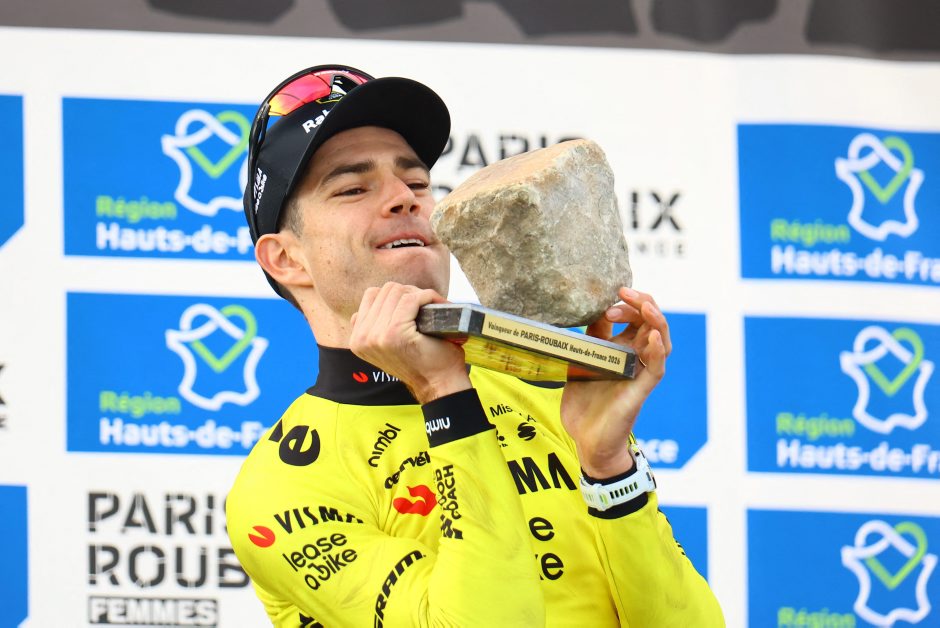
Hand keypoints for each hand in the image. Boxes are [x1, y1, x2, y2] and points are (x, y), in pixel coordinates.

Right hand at [348, 282, 470, 403]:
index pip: (371, 296)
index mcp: (357, 340)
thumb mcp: (386, 347)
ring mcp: (377, 335)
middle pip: (385, 291)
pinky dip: (428, 296)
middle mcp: (362, 338)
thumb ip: (372, 328)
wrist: (439, 385)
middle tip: (426, 304)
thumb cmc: (421, 364)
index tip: (413, 305)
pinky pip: (411, 299)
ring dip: (419, 294)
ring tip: (432, 304)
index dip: (395, 296)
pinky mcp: (395, 333)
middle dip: (408, 293)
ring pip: (397, 292)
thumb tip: (365, 308)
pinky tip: (438, 304)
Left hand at [560, 287, 670, 478]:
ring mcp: (640, 373)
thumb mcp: (582, 363)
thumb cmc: (585, 404)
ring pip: (662, 340)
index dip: (625, 303)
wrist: (586, 441)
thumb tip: (591, 310)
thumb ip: (590, 339)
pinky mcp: (641, 390)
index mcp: (622, 349)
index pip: (635, 317)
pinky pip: (657, 368)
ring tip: (645, 305)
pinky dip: (658, 351)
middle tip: (622, 293)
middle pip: (651, 322)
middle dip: (640, 303)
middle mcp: (636, 358)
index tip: (609, 296)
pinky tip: (654, 337)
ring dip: (656, 320)